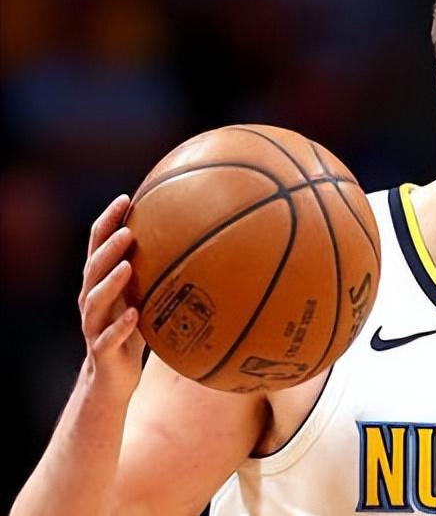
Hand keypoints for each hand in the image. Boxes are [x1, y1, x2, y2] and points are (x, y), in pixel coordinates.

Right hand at [77, 195, 144, 396]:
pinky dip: (120, 326)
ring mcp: (94, 325)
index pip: (98, 246)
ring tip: (127, 266)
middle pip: (94, 268)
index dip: (108, 221)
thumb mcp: (145, 297)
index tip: (126, 198)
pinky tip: (135, 316)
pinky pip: (109, 337)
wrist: (112, 380)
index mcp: (101, 283)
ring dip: (111, 282)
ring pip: (96, 300)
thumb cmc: (133, 331)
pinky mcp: (102, 350)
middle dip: (109, 248)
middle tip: (127, 231)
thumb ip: (158, 271)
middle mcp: (92, 300)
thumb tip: (200, 241)